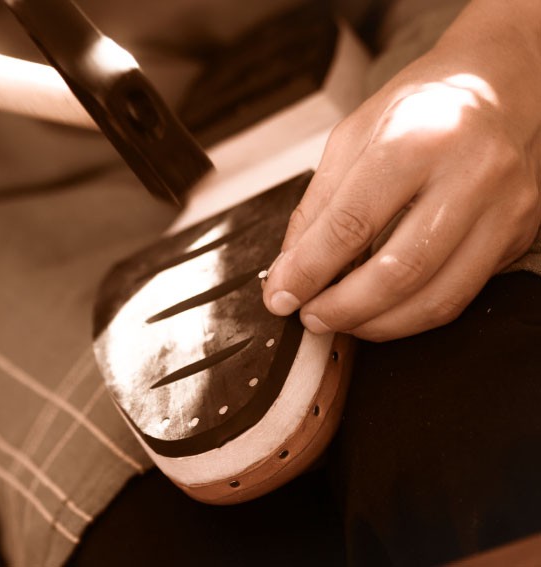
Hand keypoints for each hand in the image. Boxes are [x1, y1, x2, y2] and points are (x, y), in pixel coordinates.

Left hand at [263, 0, 540, 341]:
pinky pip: (460, 296)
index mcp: (417, 139)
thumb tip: (289, 270)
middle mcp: (470, 174)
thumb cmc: (423, 105)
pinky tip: (380, 313)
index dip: (309, 271)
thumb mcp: (354, 137)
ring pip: (436, 296)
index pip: (352, 223)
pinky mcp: (518, 234)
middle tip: (309, 317)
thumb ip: (318, 206)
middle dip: (343, 308)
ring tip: (340, 322)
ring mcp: (503, 208)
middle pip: (399, 270)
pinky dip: (411, 317)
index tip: (281, 297)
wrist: (504, 81)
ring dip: (377, 324)